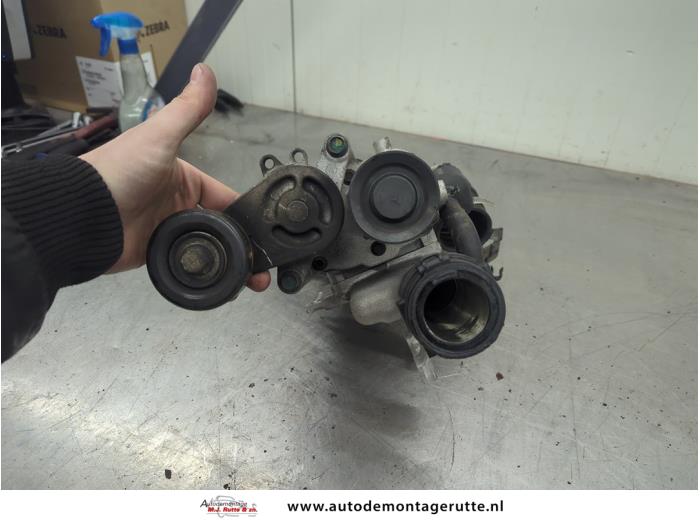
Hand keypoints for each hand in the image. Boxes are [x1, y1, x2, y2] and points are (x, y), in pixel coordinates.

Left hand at [81, 63, 269, 291]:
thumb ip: (187, 108)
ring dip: (229, 263)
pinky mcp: (158, 254)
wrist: (81, 214)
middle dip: (243, 243)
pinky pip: (188, 263)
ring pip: (208, 248)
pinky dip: (206, 271)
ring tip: (252, 280)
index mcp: (185, 178)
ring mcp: (169, 231)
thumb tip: (206, 69)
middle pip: (221, 226)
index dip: (247, 212)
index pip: (226, 196)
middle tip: (263, 264)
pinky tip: (225, 283)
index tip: (268, 230)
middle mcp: (179, 204)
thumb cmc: (121, 171)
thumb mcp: (160, 136)